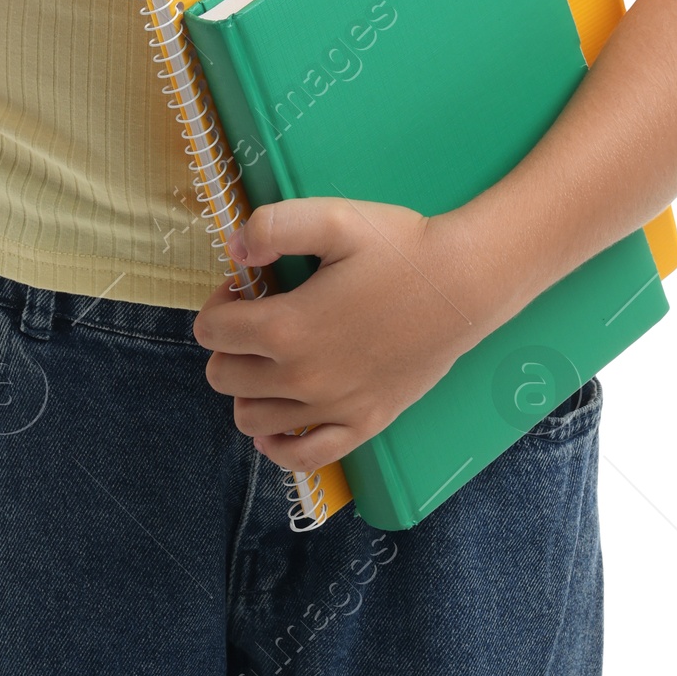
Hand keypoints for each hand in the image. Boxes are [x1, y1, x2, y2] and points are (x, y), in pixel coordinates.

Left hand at [191, 197, 487, 472]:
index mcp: (288, 327)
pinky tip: (281, 419)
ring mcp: (334, 407)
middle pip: (223, 376)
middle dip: (228, 345)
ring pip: (252, 420)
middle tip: (260, 316)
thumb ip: (272, 226)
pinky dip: (279, 444)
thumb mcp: (334, 218)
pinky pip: (303, 457)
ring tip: (273, 356)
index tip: (246, 287)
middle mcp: (303, 377)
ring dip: (248, 389)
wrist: (464, 284)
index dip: (220, 303)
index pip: (212, 332)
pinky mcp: (365, 423)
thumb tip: (233, 250)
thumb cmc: (401, 247)